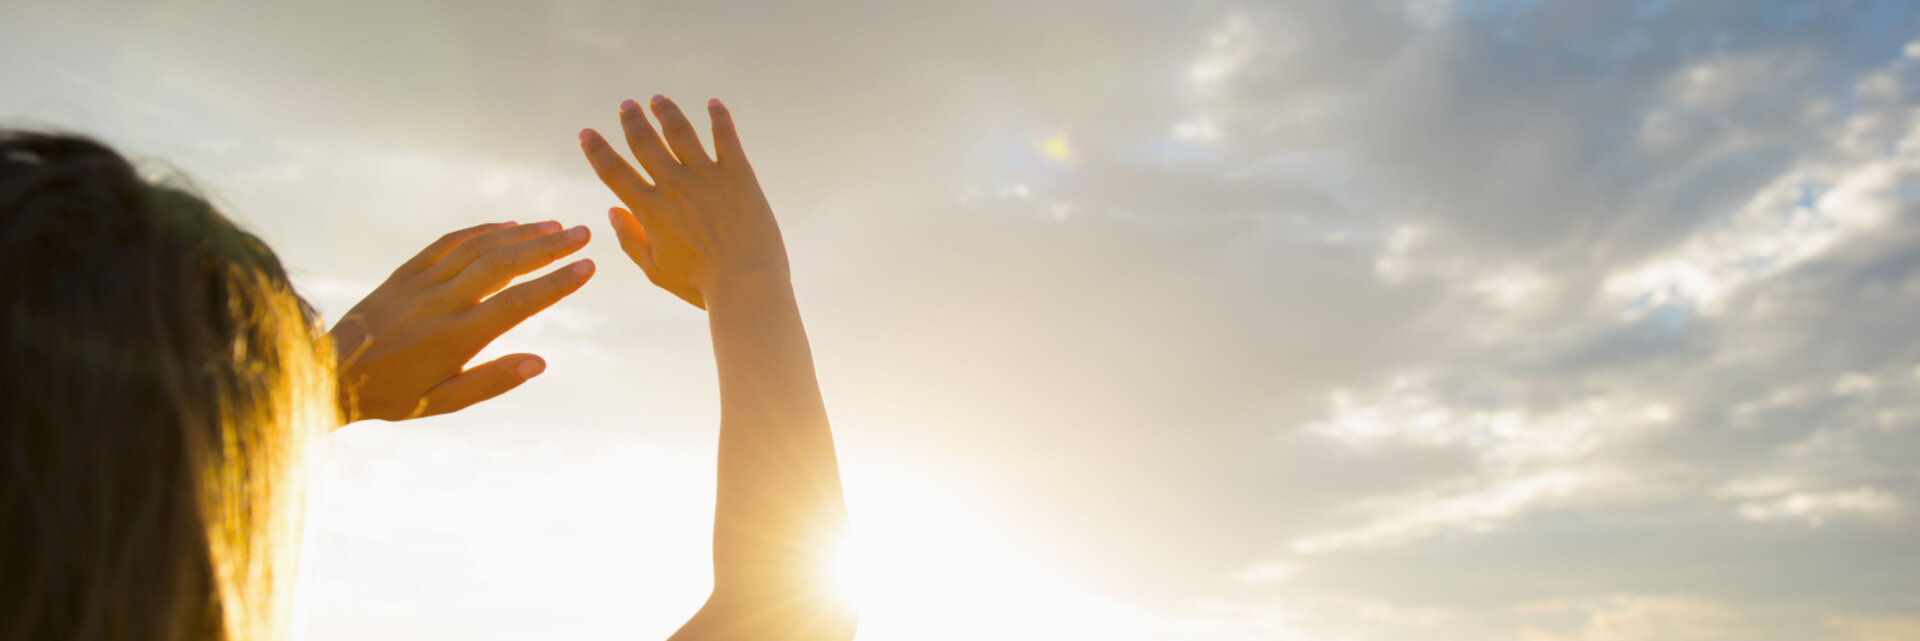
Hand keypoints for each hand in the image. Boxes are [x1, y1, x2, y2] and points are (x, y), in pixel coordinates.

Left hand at [327, 221, 593, 421]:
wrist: (329, 371)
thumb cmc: (390, 394)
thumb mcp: (441, 402)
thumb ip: (491, 382)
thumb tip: (539, 362)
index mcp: (456, 337)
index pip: (518, 303)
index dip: (556, 283)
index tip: (587, 267)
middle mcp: (442, 302)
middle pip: (505, 264)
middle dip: (548, 247)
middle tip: (583, 233)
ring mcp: (422, 282)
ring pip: (480, 247)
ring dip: (521, 233)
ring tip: (555, 226)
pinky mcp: (407, 272)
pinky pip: (449, 242)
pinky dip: (482, 231)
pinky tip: (507, 225)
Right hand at [578, 95, 787, 308]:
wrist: (746, 284)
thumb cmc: (700, 285)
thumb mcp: (655, 270)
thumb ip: (630, 240)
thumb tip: (611, 211)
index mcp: (649, 210)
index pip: (613, 171)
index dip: (596, 150)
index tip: (586, 133)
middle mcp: (673, 185)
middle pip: (645, 142)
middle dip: (632, 121)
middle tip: (627, 105)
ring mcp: (706, 176)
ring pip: (680, 132)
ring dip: (666, 112)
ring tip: (658, 100)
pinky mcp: (738, 174)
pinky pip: (725, 137)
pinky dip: (719, 117)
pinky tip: (714, 104)